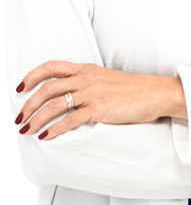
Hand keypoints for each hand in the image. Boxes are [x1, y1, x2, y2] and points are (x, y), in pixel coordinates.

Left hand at [14, 61, 186, 139]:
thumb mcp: (106, 78)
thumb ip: (87, 82)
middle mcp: (86, 78)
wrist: (155, 93)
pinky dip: (54, 130)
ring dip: (37, 119)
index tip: (20, 87)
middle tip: (21, 118)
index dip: (32, 76)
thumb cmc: (134, 89)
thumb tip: (69, 94)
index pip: (52, 67)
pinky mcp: (99, 109)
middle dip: (29, 105)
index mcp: (87, 69)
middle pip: (47, 88)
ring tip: (28, 130)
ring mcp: (92, 93)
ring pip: (55, 105)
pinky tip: (47, 137)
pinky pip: (70, 120)